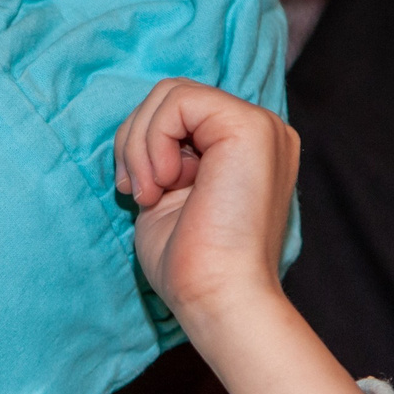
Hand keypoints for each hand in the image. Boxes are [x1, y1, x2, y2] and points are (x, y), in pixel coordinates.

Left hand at [112, 80, 367, 393]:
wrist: (219, 299)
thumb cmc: (191, 266)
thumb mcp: (167, 198)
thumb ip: (162, 157)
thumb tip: (134, 130)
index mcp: (243, 150)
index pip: (179, 113)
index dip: (141, 145)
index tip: (135, 193)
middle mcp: (260, 132)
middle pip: (171, 96)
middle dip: (134, 140)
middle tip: (138, 194)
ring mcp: (260, 127)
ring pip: (170, 93)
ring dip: (140, 145)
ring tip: (151, 194)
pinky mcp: (250, 126)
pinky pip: (178, 100)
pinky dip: (153, 140)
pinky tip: (164, 184)